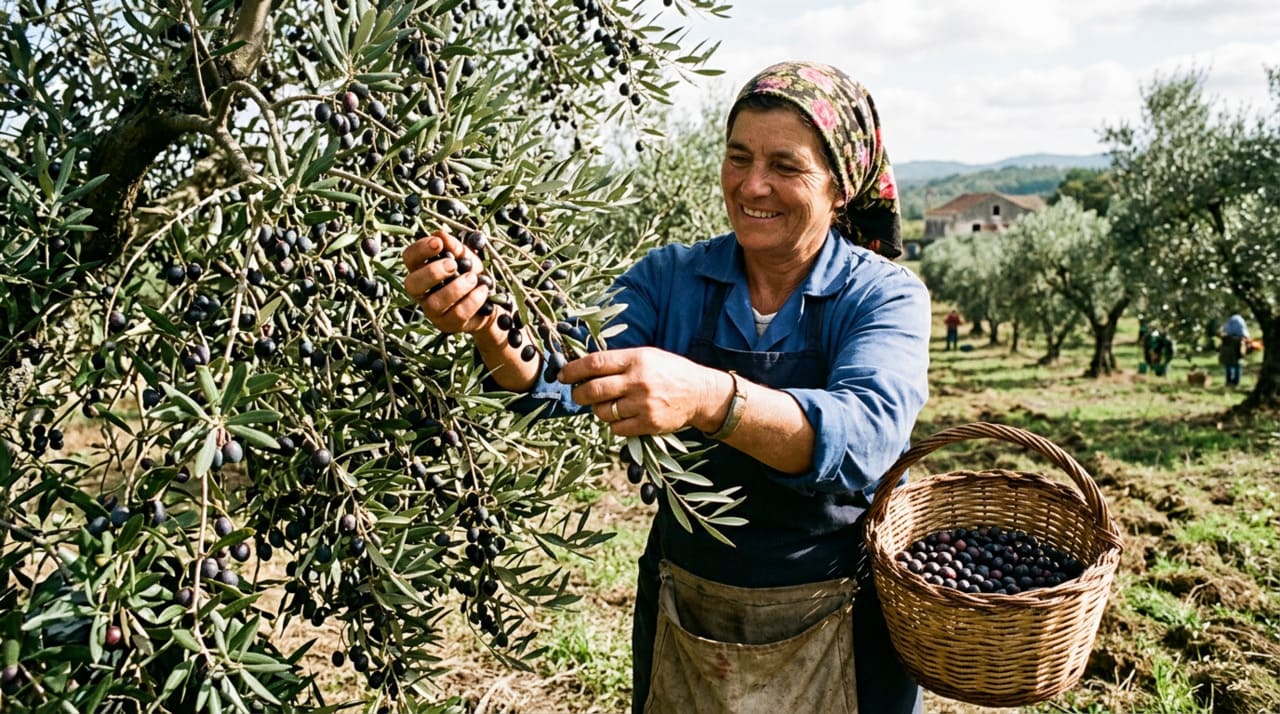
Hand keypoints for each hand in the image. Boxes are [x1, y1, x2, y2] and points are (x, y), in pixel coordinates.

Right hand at [402, 229, 490, 333]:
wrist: (489, 302)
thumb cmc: (470, 275)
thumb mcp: (466, 257)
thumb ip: (455, 247)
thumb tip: (441, 235)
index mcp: (421, 270)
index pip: (409, 258)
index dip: (420, 250)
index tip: (438, 243)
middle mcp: (422, 292)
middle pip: (412, 284)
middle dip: (433, 272)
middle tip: (453, 265)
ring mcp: (432, 311)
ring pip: (434, 303)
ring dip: (456, 288)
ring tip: (473, 278)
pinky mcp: (447, 324)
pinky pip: (456, 314)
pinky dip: (472, 300)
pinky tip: (482, 290)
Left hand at [557, 347, 729, 436]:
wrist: (699, 393)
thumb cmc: (669, 371)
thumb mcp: (646, 355)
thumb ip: (619, 361)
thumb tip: (584, 368)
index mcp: (636, 359)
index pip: (595, 363)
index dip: (573, 370)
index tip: (562, 375)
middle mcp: (638, 381)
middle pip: (594, 390)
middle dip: (578, 394)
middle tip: (577, 395)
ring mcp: (643, 404)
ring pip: (603, 411)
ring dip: (598, 410)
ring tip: (606, 405)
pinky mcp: (648, 424)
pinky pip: (616, 428)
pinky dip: (613, 424)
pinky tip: (621, 416)